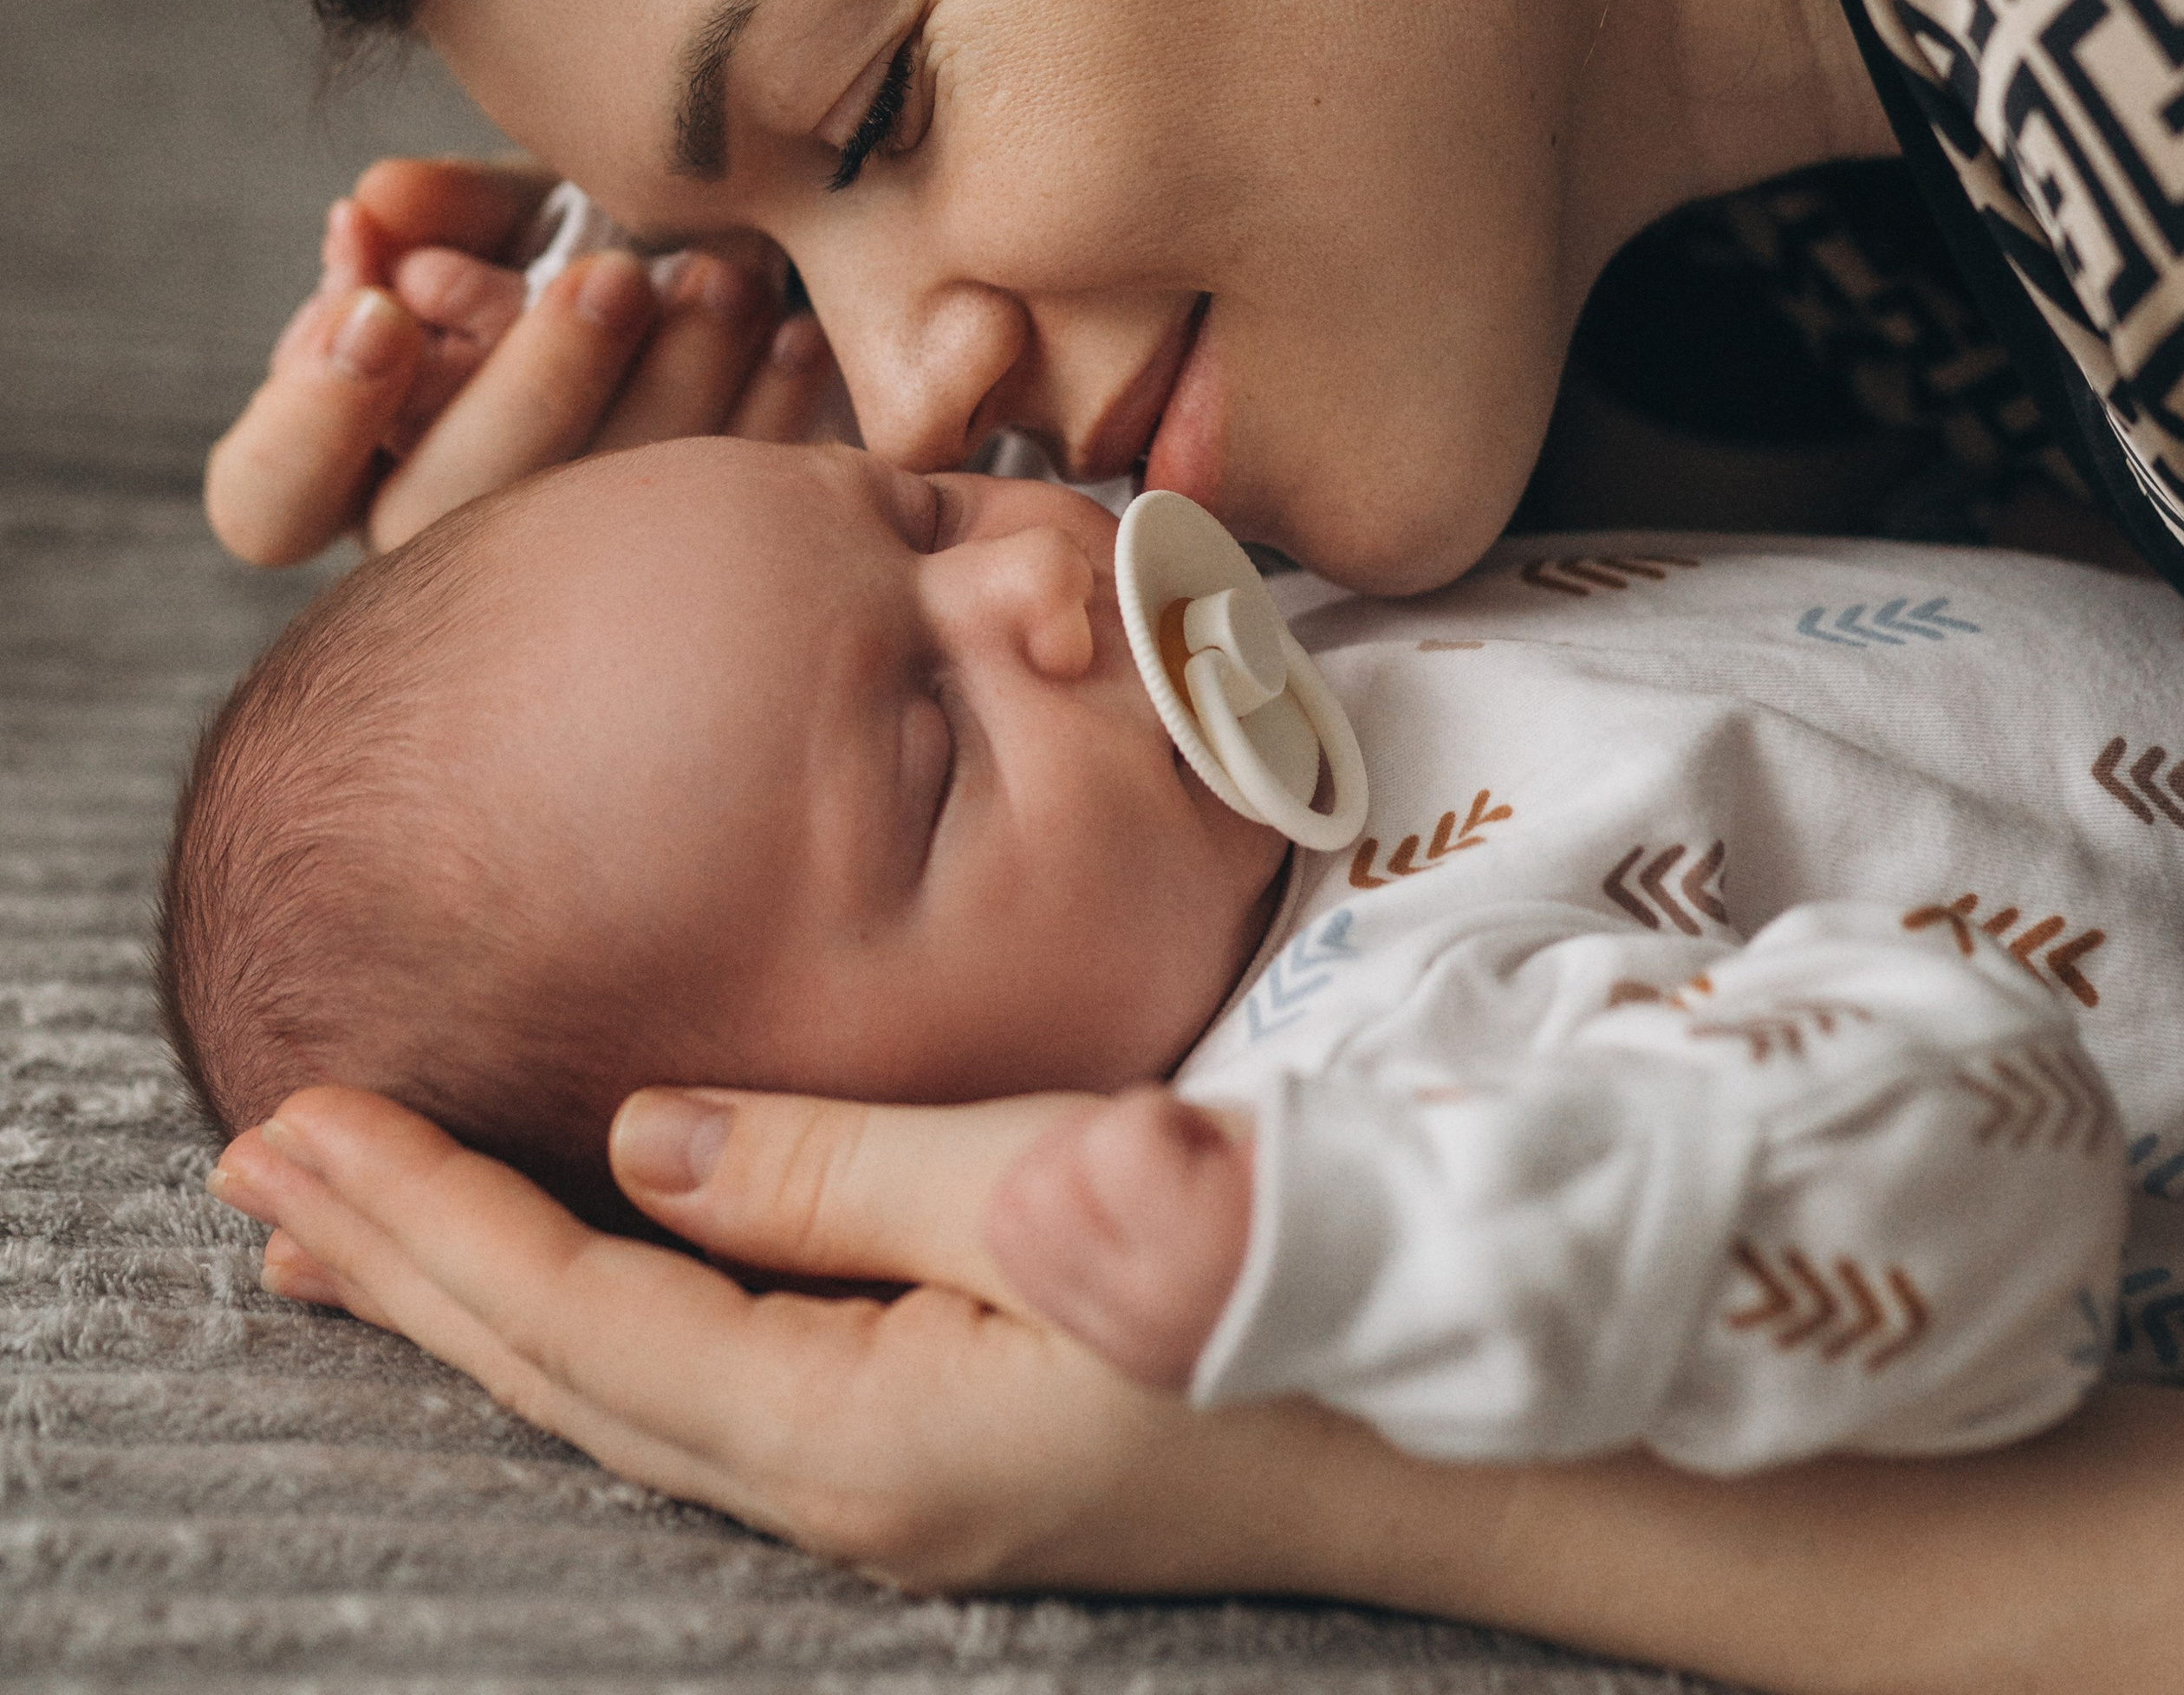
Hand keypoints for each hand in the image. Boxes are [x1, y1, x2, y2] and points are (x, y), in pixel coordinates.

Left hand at [201, 1085, 2183, 1683]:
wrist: (1498, 1398)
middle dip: (411, 1272)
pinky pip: (715, 1367)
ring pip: (634, 1377)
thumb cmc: (1314, 1272)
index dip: (434, 1235)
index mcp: (877, 1430)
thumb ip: (850, 1171)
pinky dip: (602, 1298)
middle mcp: (863, 1478)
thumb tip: (645, 1133)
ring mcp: (905, 1464)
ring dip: (488, 1288)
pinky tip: (573, 1247)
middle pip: (577, 1376)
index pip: (592, 1332)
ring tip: (354, 1218)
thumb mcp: (1079, 1197)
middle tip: (258, 1179)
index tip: (295, 1139)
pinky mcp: (947, 1419)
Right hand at [205, 158, 831, 565]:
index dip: (309, 423)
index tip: (381, 310)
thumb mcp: (520, 215)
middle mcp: (437, 544)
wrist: (717, 285)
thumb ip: (451, 211)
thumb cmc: (586, 246)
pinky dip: (765, 423)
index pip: (267, 499)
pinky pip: (717, 528)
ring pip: (583, 536)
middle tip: (613, 277)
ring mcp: (556, 583)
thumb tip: (376, 205)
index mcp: (355, 459)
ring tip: (726, 278)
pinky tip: (798, 334)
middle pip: (434, 522)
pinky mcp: (686, 583)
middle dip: (529, 389)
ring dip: (667, 398)